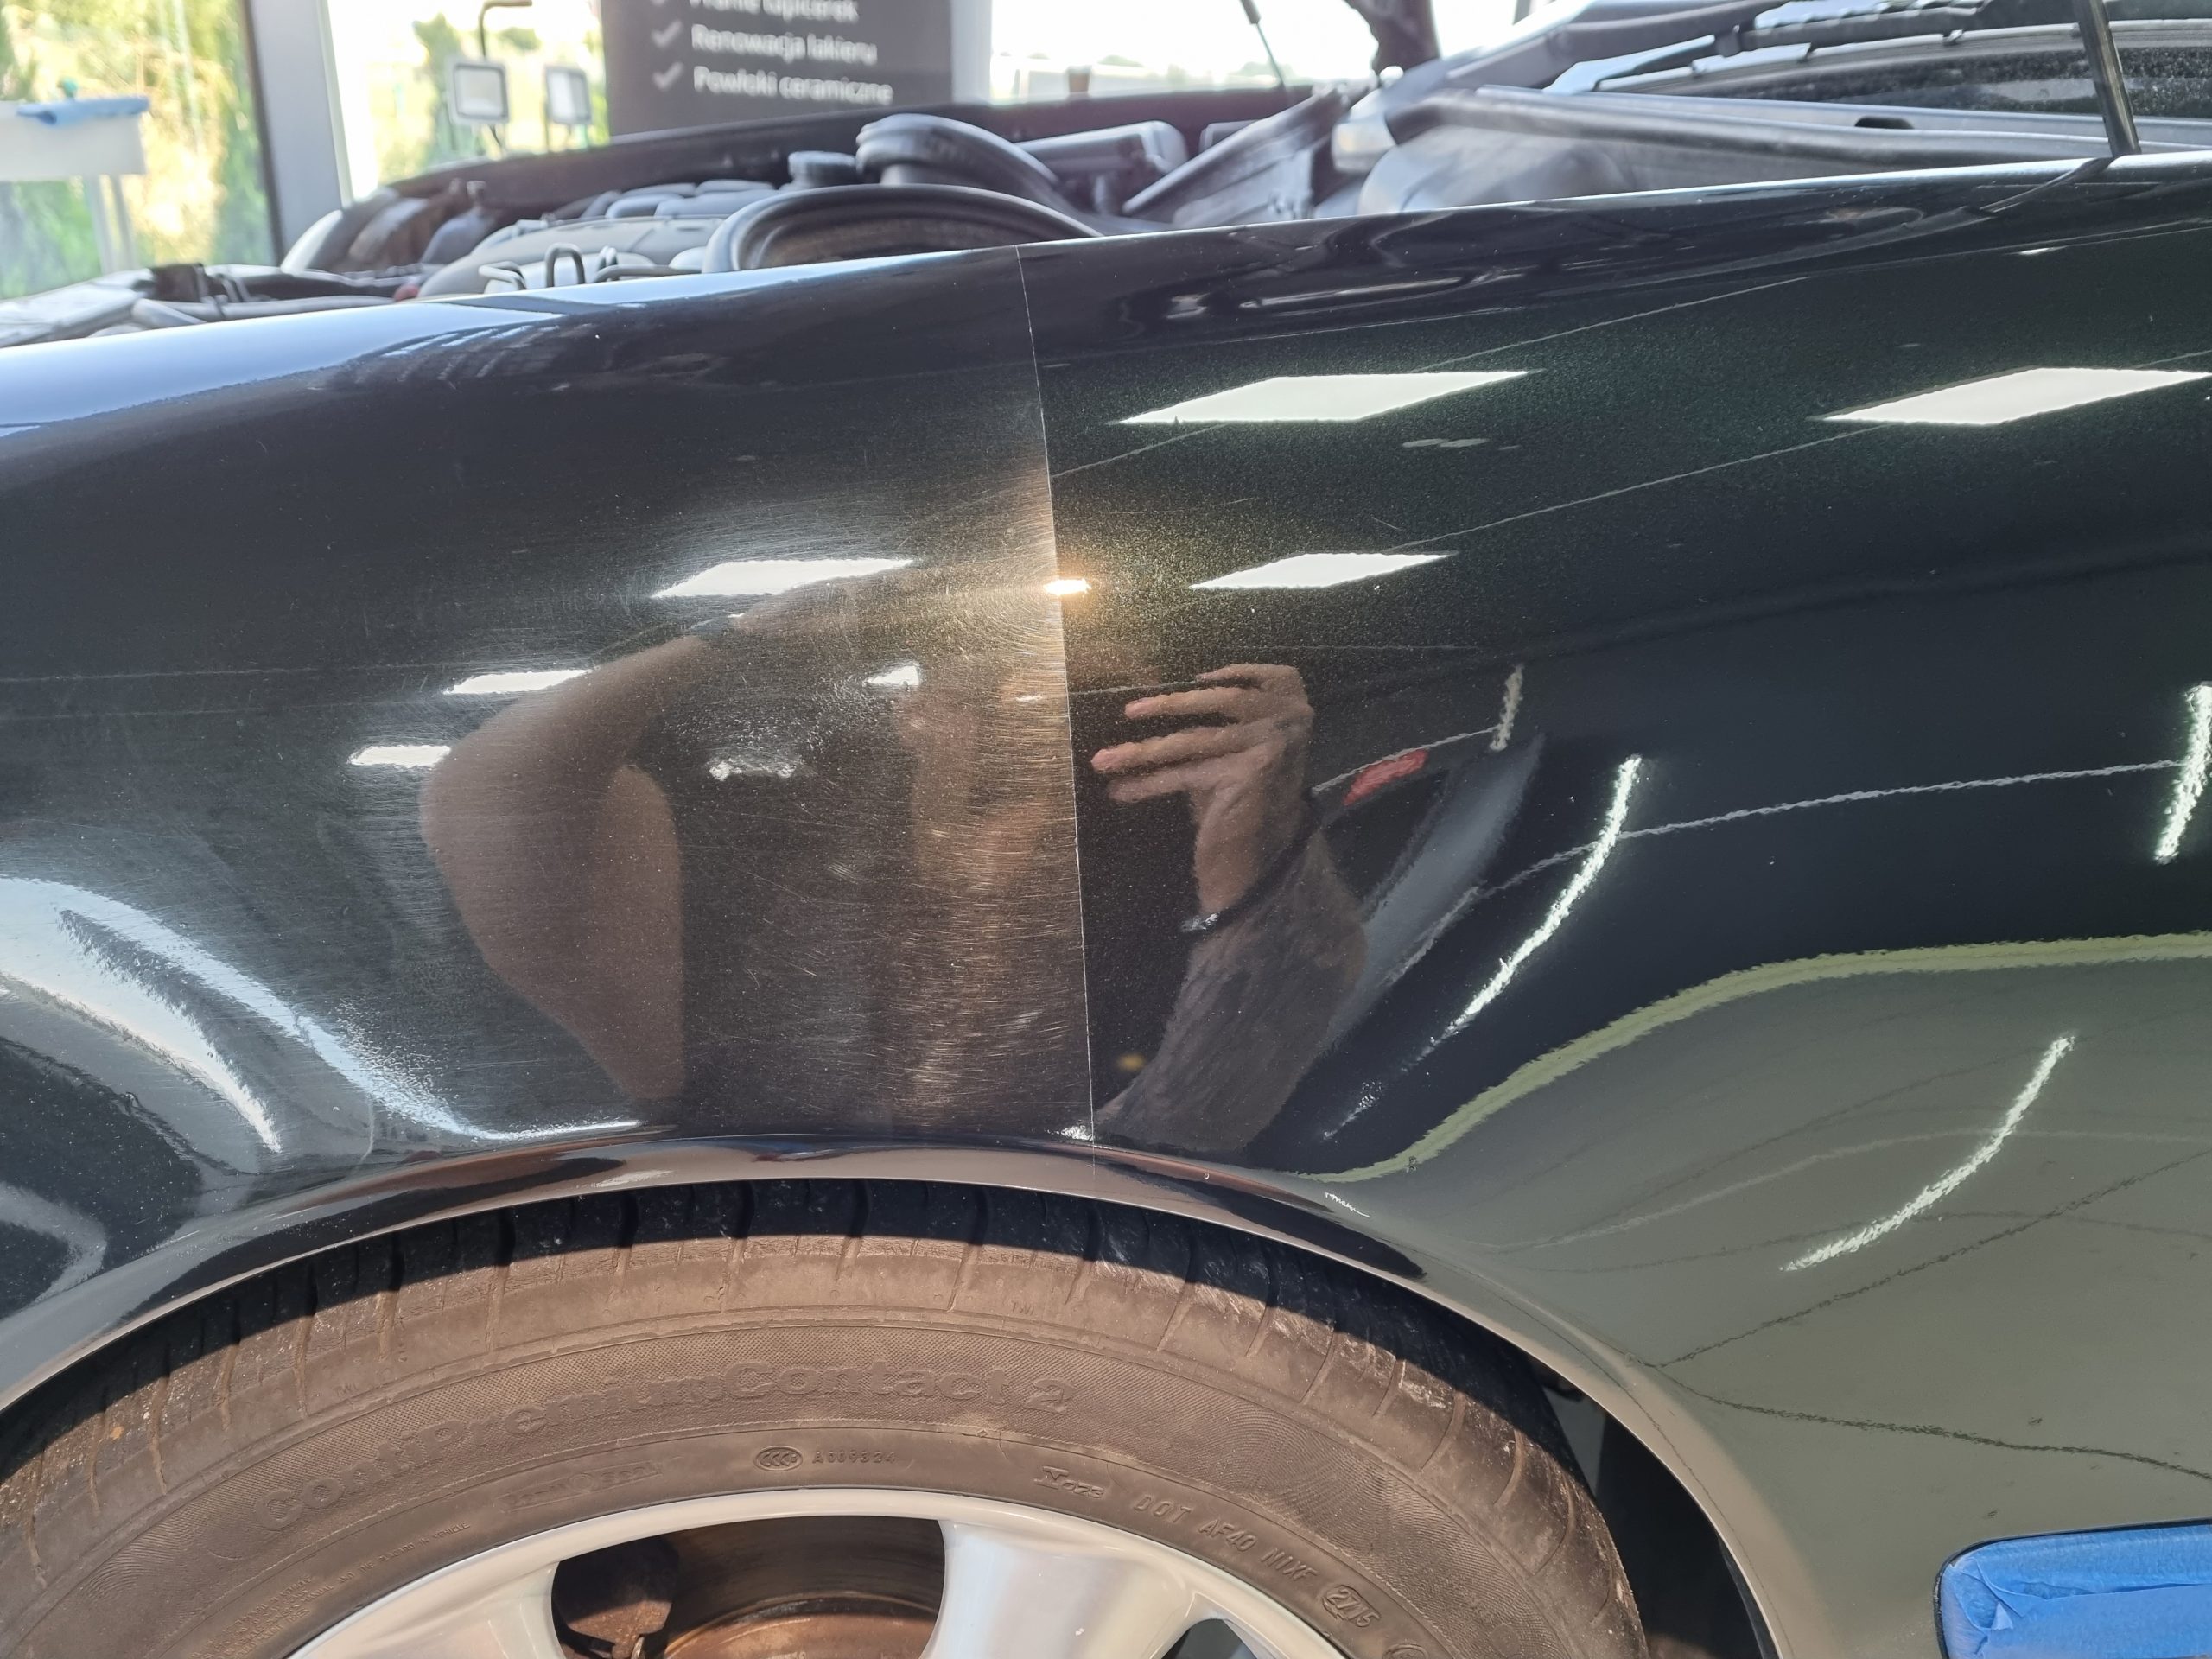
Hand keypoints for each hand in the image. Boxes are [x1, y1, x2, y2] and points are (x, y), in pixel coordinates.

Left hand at [1091, 664, 1313, 914]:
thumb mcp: (1238, 747)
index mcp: (1295, 706)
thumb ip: (1218, 719)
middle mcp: (1289, 720)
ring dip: (1143, 751)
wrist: (1262, 855)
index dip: (1234, 670)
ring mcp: (1270, 745)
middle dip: (1168, 706)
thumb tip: (1158, 698)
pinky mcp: (1248, 773)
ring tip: (1105, 761)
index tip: (1195, 676)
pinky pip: (1187, 773)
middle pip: (1220, 702)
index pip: (1269, 675)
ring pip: (1194, 740)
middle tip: (1128, 711)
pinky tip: (1122, 790)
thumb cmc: (1244, 797)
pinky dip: (1150, 782)